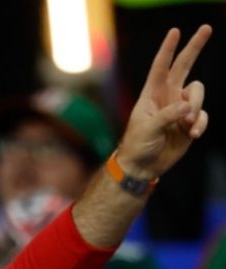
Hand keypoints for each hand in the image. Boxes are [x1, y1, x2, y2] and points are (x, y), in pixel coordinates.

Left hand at [117, 25, 211, 178]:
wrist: (143, 166)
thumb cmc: (137, 145)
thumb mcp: (147, 129)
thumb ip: (166, 116)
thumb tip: (186, 107)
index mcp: (152, 94)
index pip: (160, 67)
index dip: (168, 49)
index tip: (175, 31)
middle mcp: (168, 96)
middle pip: (184, 66)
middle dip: (194, 47)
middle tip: (206, 27)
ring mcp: (180, 108)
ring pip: (198, 94)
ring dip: (197, 107)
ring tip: (188, 125)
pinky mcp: (190, 122)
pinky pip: (203, 115)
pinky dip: (201, 124)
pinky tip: (193, 134)